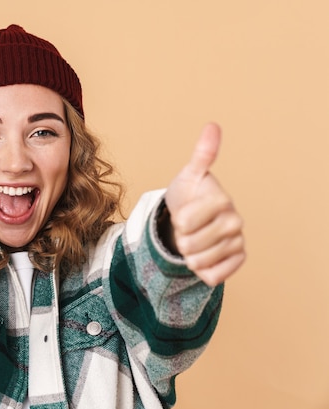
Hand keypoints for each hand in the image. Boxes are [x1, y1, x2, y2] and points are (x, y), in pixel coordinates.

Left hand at [165, 123, 244, 285]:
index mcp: (223, 200)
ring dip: (189, 255)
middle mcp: (236, 222)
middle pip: (188, 245)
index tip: (184, 211)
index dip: (177, 219)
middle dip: (181, 238)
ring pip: (198, 262)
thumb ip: (202, 154)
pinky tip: (204, 256)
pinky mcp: (237, 261)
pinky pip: (211, 277)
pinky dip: (201, 270)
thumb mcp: (190, 174)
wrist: (194, 218)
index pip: (184, 222)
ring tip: (194, 240)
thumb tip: (213, 126)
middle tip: (188, 228)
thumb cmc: (190, 194)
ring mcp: (238, 243)